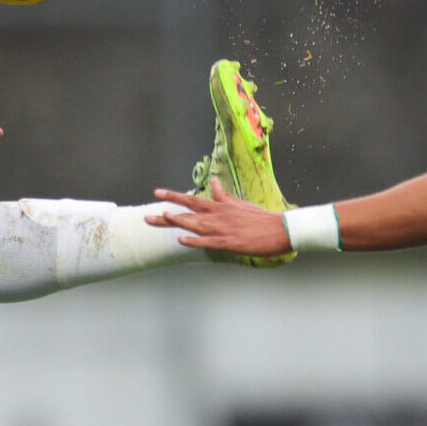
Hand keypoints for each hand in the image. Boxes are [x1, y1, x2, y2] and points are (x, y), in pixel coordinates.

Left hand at [147, 178, 292, 257]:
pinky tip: (182, 240)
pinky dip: (195, 241)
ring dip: (177, 222)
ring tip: (162, 217)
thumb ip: (224, 196)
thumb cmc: (260, 218)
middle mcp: (217, 216)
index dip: (173, 196)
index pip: (191, 200)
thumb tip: (215, 183)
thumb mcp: (240, 203)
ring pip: (195, 225)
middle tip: (146, 214)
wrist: (279, 229)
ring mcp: (222, 229)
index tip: (157, 193)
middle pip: (187, 213)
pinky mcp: (229, 242)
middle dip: (166, 213)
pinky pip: (208, 242)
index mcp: (219, 207)